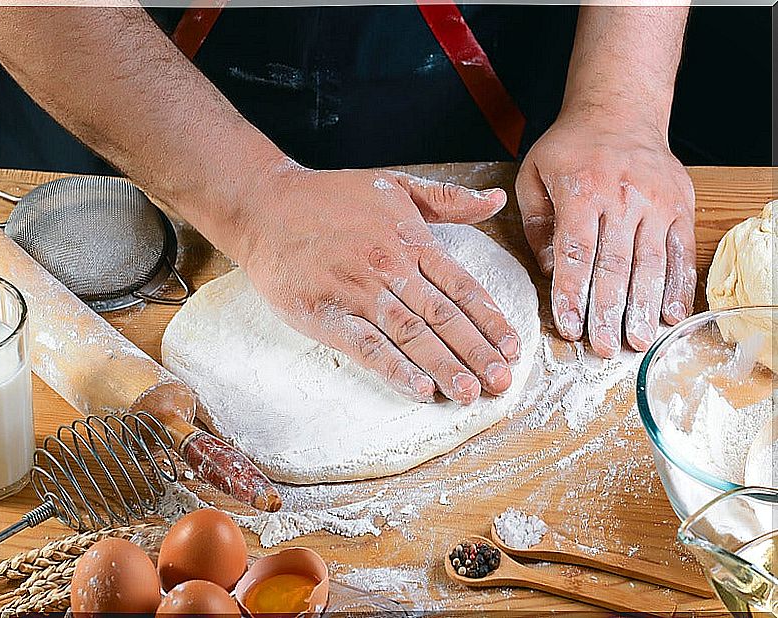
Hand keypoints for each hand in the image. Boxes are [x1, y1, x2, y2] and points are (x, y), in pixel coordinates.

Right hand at [237, 166, 519, 404]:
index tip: (513, 348)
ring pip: (411, 336)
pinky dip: (395, 369)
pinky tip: (419, 390)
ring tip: (470, 394)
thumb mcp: (394, 186)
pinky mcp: (327, 315)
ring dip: (444, 367)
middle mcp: (390, 268)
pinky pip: (367, 347)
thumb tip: (496, 199)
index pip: (461, 286)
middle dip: (476, 352)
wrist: (265, 207)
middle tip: (501, 383)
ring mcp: (358, 293)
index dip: (490, 320)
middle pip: (443, 317)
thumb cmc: (329, 197)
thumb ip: (448, 199)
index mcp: (410, 240)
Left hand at [516, 110, 695, 356]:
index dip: (573, 293)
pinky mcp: (680, 206)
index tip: (569, 327)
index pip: (577, 252)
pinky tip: (670, 315)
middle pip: (615, 264)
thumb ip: (537, 225)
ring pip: (651, 263)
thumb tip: (551, 271)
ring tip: (637, 341)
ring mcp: (656, 202)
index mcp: (582, 189)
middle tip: (603, 348)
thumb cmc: (569, 149)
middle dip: (608, 310)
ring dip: (644, 307)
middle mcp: (622, 197)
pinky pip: (681, 252)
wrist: (620, 111)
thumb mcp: (534, 175)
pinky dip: (678, 286)